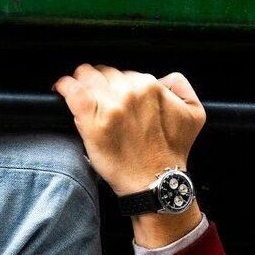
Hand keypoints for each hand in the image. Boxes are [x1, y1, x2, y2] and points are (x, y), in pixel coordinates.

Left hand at [52, 64, 205, 195]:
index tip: (113, 96)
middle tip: (97, 98)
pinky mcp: (92, 120)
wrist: (155, 182)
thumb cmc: (171, 153)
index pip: (125, 73)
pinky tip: (61, 89)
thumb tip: (162, 78)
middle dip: (99, 82)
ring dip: (80, 82)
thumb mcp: (194, 113)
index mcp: (151, 87)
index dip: (117, 85)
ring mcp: (110, 105)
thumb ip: (180, 86)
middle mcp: (131, 92)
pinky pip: (71, 90)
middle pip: (104, 73)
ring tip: (78, 93)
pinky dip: (63, 86)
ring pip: (86, 76)